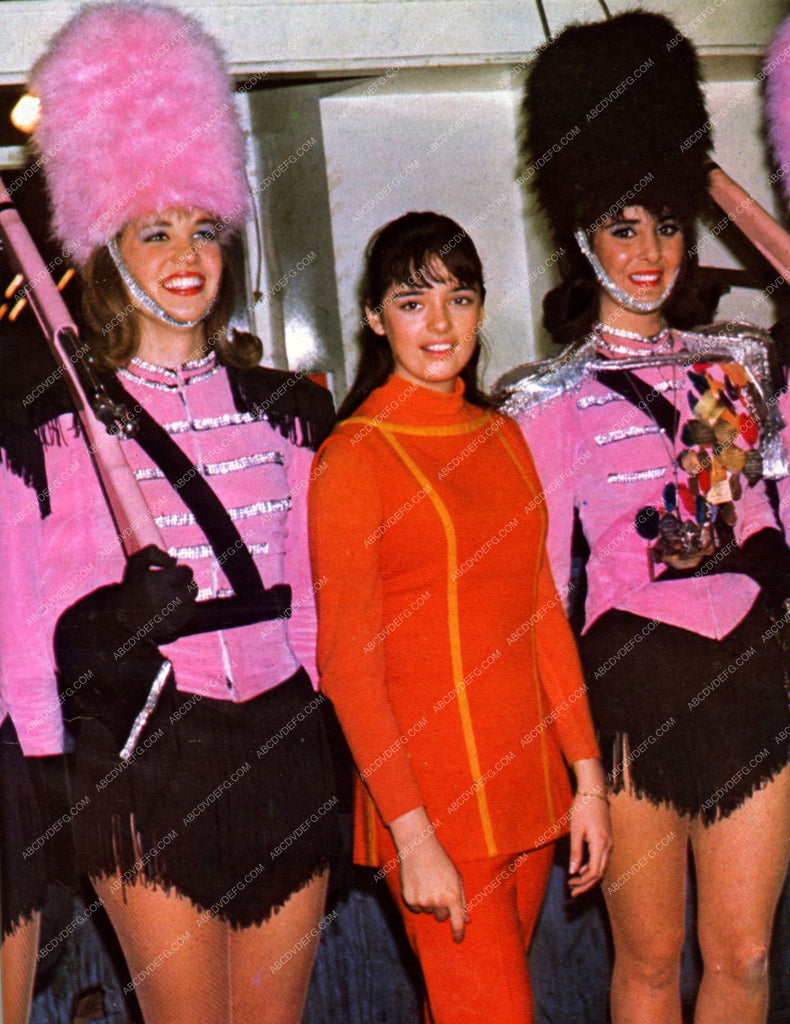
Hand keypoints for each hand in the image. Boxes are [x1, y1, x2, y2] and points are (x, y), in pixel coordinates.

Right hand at [117, 545, 196, 639]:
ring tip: (173, 595)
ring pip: (192, 600)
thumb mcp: (136, 562)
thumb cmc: (132, 585)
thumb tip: (174, 561)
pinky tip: (172, 606)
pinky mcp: (171, 627)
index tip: (172, 574)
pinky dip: (183, 608)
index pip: (186, 572)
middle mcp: (164, 600)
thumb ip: (153, 552)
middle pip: (193, 587)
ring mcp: (169, 616)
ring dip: (185, 595)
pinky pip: (188, 613)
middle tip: (174, 585)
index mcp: (156, 582)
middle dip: (185, 584)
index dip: (181, 571)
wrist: (122, 616)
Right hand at [389, 807, 468, 941]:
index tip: (458, 940)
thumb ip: (462, 900)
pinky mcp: (409, 899)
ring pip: (428, 912)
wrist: (418, 848)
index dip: (458, 933)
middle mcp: (437, 901)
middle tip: (439, 890)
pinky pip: (416, 908)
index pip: (457, 922)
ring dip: (429, 903)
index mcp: (452, 895)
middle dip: (442, 908)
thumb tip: (467, 921)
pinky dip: (417, 901)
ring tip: (428, 883)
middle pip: (441, 917)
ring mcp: (422, 901)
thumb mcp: (456, 878)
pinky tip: (418, 884)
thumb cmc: (441, 862)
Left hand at [567, 791, 611, 896]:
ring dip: (588, 876)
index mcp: (601, 845)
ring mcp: (609, 843)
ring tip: (574, 883)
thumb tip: (574, 872)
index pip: (595, 872)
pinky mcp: (606, 839)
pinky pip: (601, 858)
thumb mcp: (576, 830)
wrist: (594, 792)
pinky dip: (592, 866)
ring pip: (601, 867)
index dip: (583, 883)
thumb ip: (576, 852)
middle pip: (599, 873)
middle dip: (586, 884)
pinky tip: (581, 868)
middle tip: (572, 892)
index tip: (570, 886)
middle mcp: (608, 846)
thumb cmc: (583, 808)